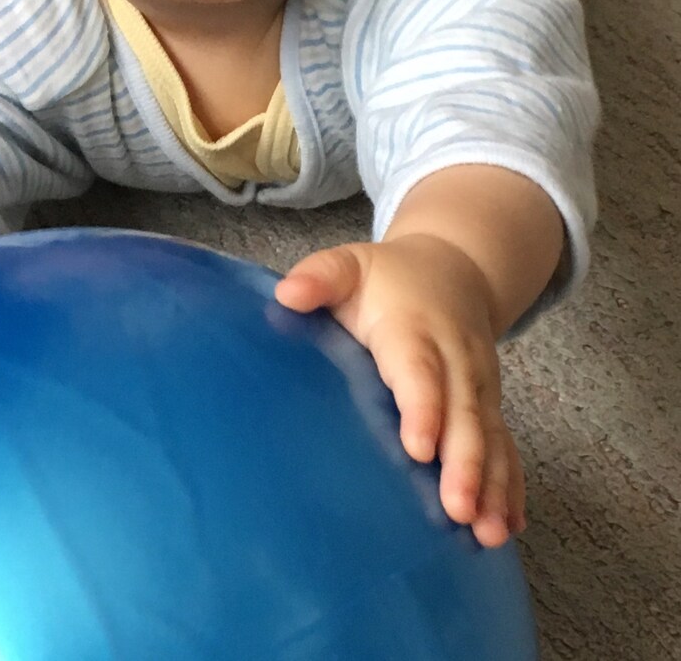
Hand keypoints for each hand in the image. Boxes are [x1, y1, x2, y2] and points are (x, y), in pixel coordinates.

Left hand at [275, 232, 524, 547]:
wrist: (454, 270)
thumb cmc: (387, 279)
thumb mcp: (351, 265)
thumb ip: (320, 277)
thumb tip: (287, 295)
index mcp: (415, 328)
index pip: (420, 370)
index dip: (423, 407)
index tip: (418, 448)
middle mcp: (456, 359)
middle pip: (463, 413)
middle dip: (465, 463)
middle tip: (457, 509)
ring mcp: (478, 386)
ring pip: (490, 437)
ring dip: (492, 485)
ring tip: (488, 532)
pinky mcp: (490, 407)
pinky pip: (505, 447)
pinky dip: (511, 485)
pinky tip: (510, 525)